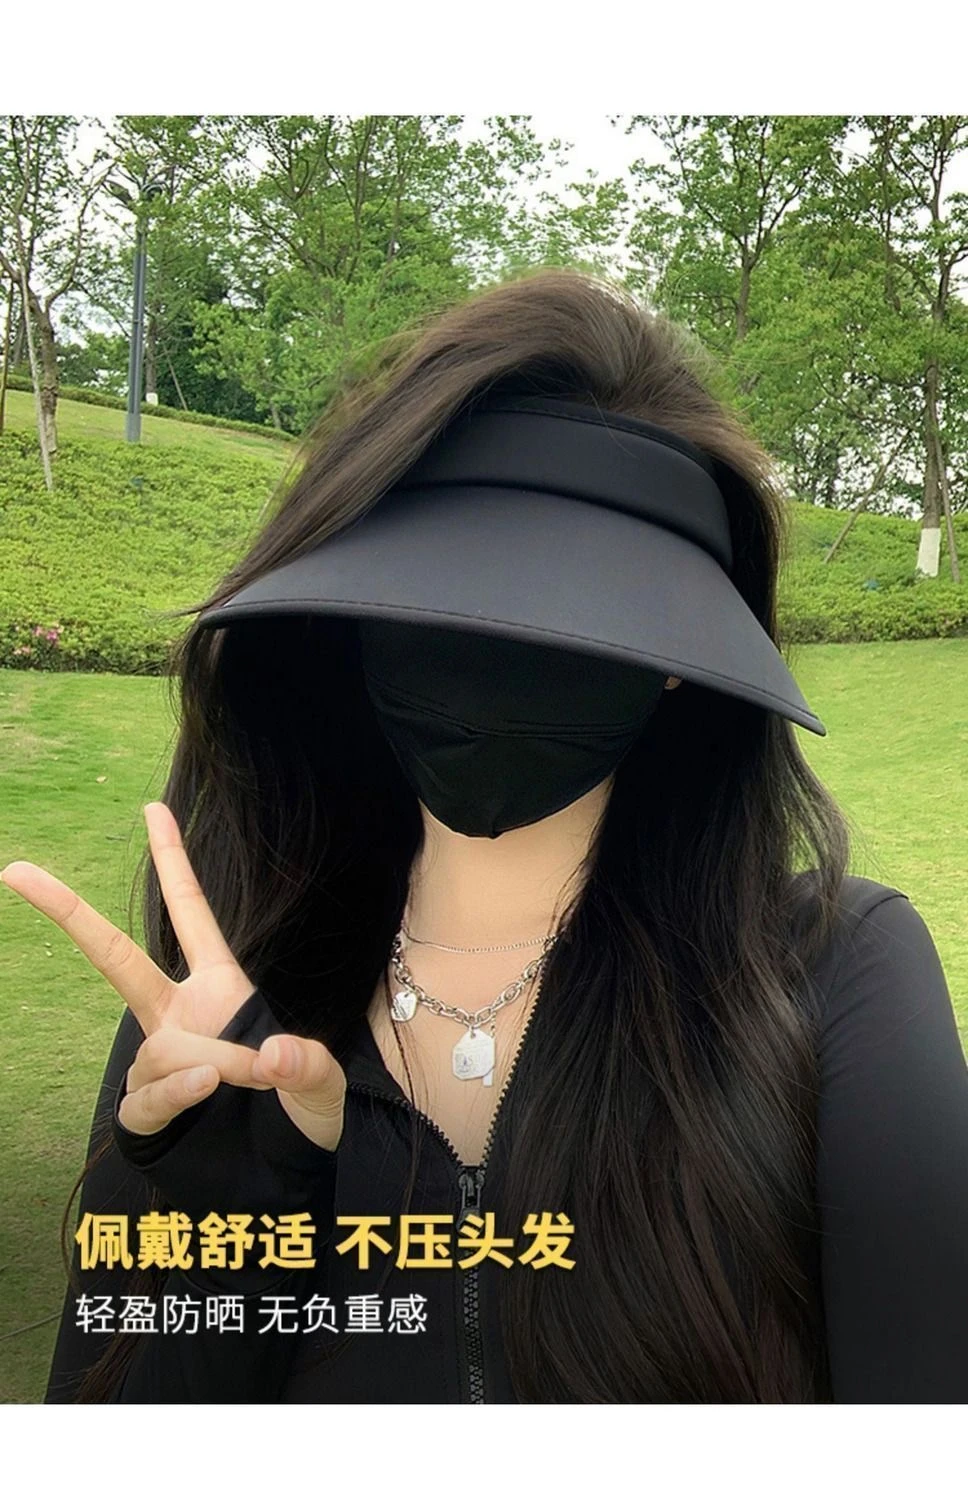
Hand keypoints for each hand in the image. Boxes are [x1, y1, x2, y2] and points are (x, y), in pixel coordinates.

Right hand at [0, 801, 345, 1152]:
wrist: (276, 1192)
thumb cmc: (299, 1127)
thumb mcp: (323, 1091)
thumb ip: (307, 1068)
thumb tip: (271, 1055)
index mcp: (223, 991)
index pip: (191, 916)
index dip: (172, 863)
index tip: (151, 808)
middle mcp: (180, 1019)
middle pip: (115, 957)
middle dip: (67, 914)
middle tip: (15, 869)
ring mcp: (159, 1065)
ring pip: (159, 1046)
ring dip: (202, 1060)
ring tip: (237, 1077)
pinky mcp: (146, 1112)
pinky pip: (149, 1091)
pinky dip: (176, 1086)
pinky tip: (204, 1086)